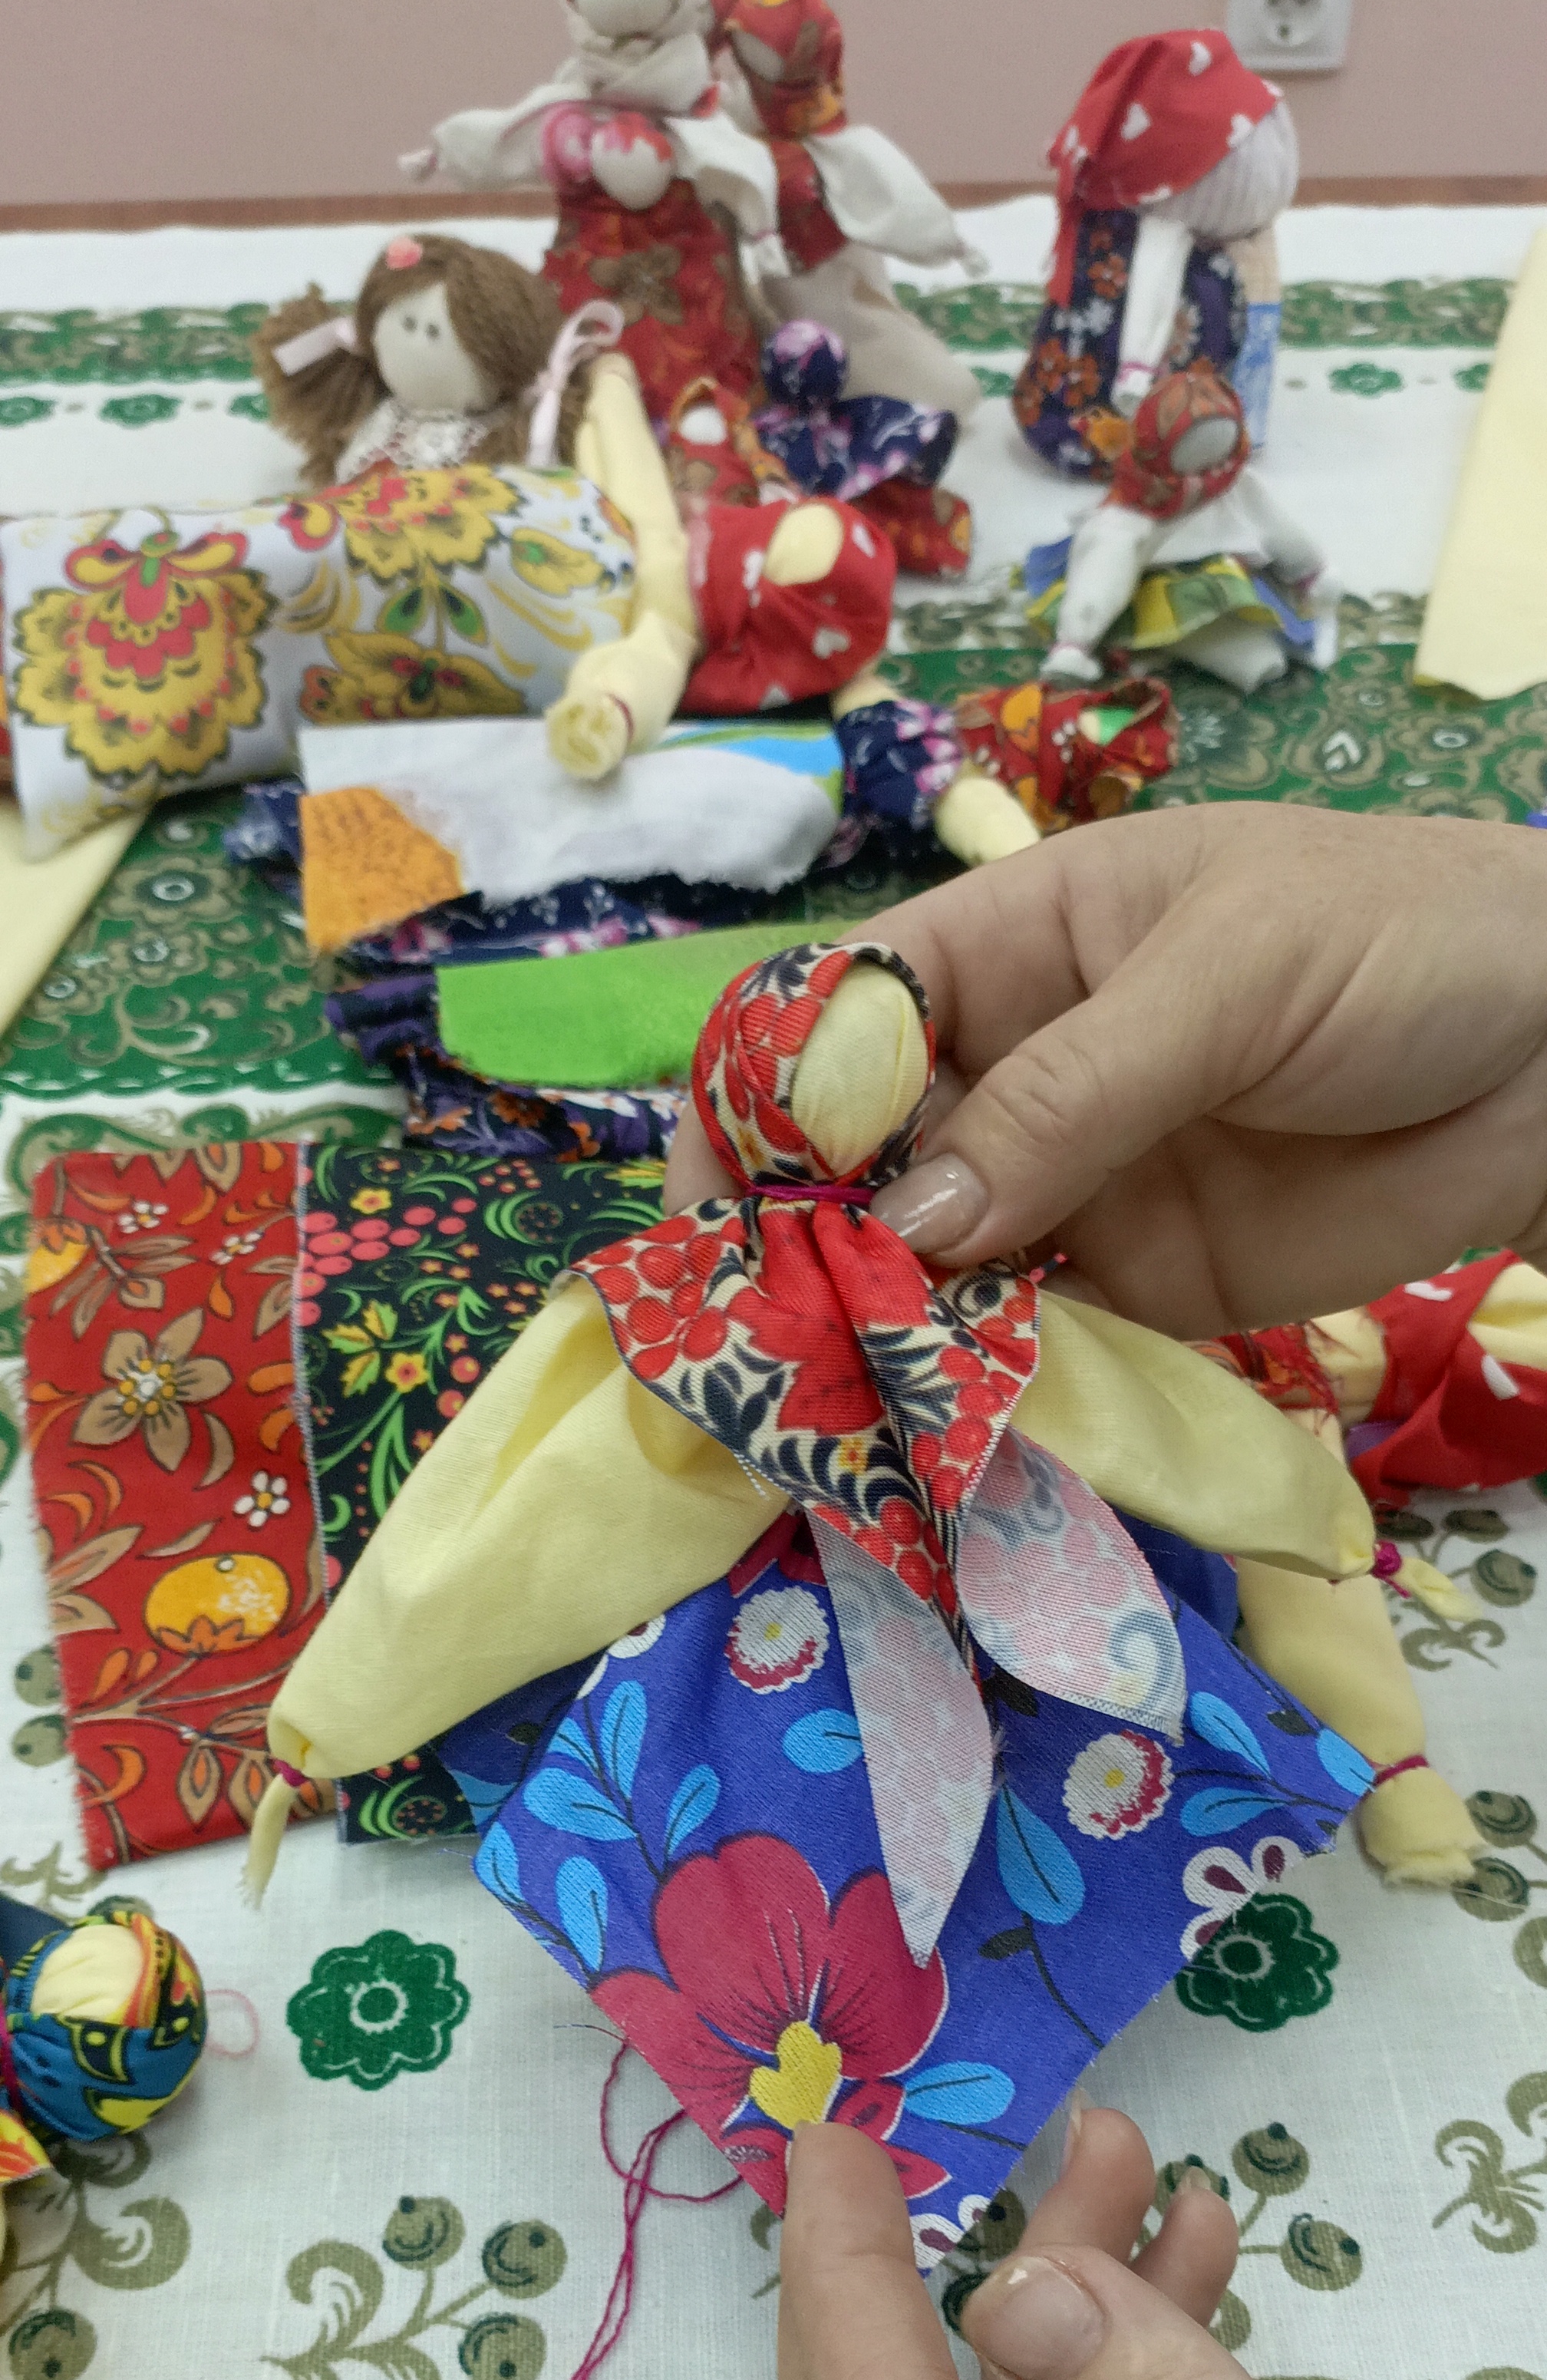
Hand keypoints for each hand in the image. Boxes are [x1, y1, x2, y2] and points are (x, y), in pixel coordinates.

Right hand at [664, 808, 1546, 1333]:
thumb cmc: (1405, 944)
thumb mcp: (1229, 977)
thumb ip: (1072, 1098)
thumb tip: (915, 1229)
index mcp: (1018, 943)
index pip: (842, 1015)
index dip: (766, 1103)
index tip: (726, 1208)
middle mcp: (1020, 1069)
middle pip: (860, 1160)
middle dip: (800, 1245)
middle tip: (760, 1349)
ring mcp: (1073, 1186)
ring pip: (927, 1267)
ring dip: (878, 1335)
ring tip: (829, 1415)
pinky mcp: (1138, 1291)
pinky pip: (1029, 1344)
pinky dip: (979, 1392)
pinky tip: (938, 1437)